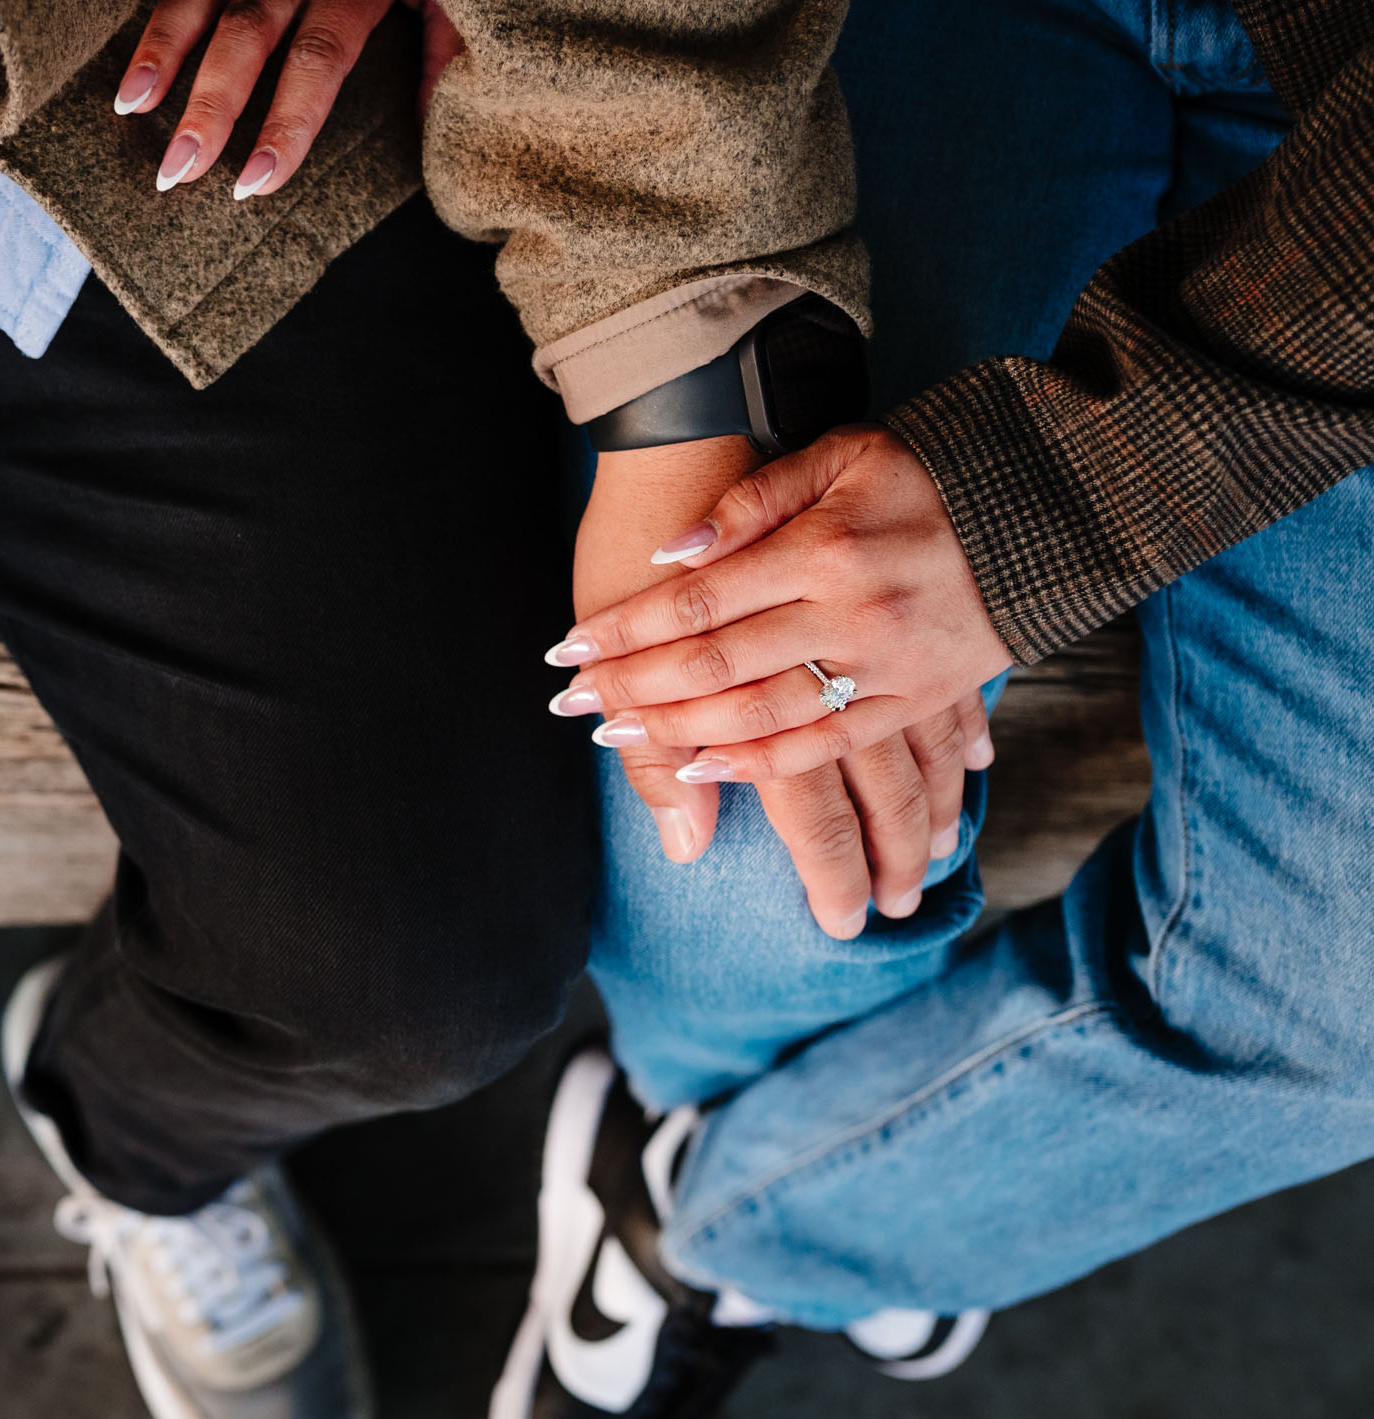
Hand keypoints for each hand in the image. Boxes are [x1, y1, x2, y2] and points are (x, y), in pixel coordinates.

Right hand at [115, 0, 461, 196]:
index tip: (255, 181)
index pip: (320, 55)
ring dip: (162, 47)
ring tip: (130, 108)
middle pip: (248, 29)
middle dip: (210, 103)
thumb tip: (435, 121)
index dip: (286, 120)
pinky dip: (159, 9)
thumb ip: (451, 42)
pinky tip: (129, 54)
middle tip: (175, 172)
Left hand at [552, 424, 1012, 784]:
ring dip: (682, 736)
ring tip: (619, 740)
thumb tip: (672, 557)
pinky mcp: (919, 695)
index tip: (567, 653)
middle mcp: (850, 611)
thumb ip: (752, 502)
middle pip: (716, 667)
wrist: (1046, 500)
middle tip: (575, 707)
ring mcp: (887, 661)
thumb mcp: (838, 454)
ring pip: (765, 717)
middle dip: (635, 690)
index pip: (696, 604)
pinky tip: (707, 769)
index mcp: (821, 548)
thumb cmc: (923, 468)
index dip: (625, 634)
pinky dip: (765, 765)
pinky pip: (832, 743)